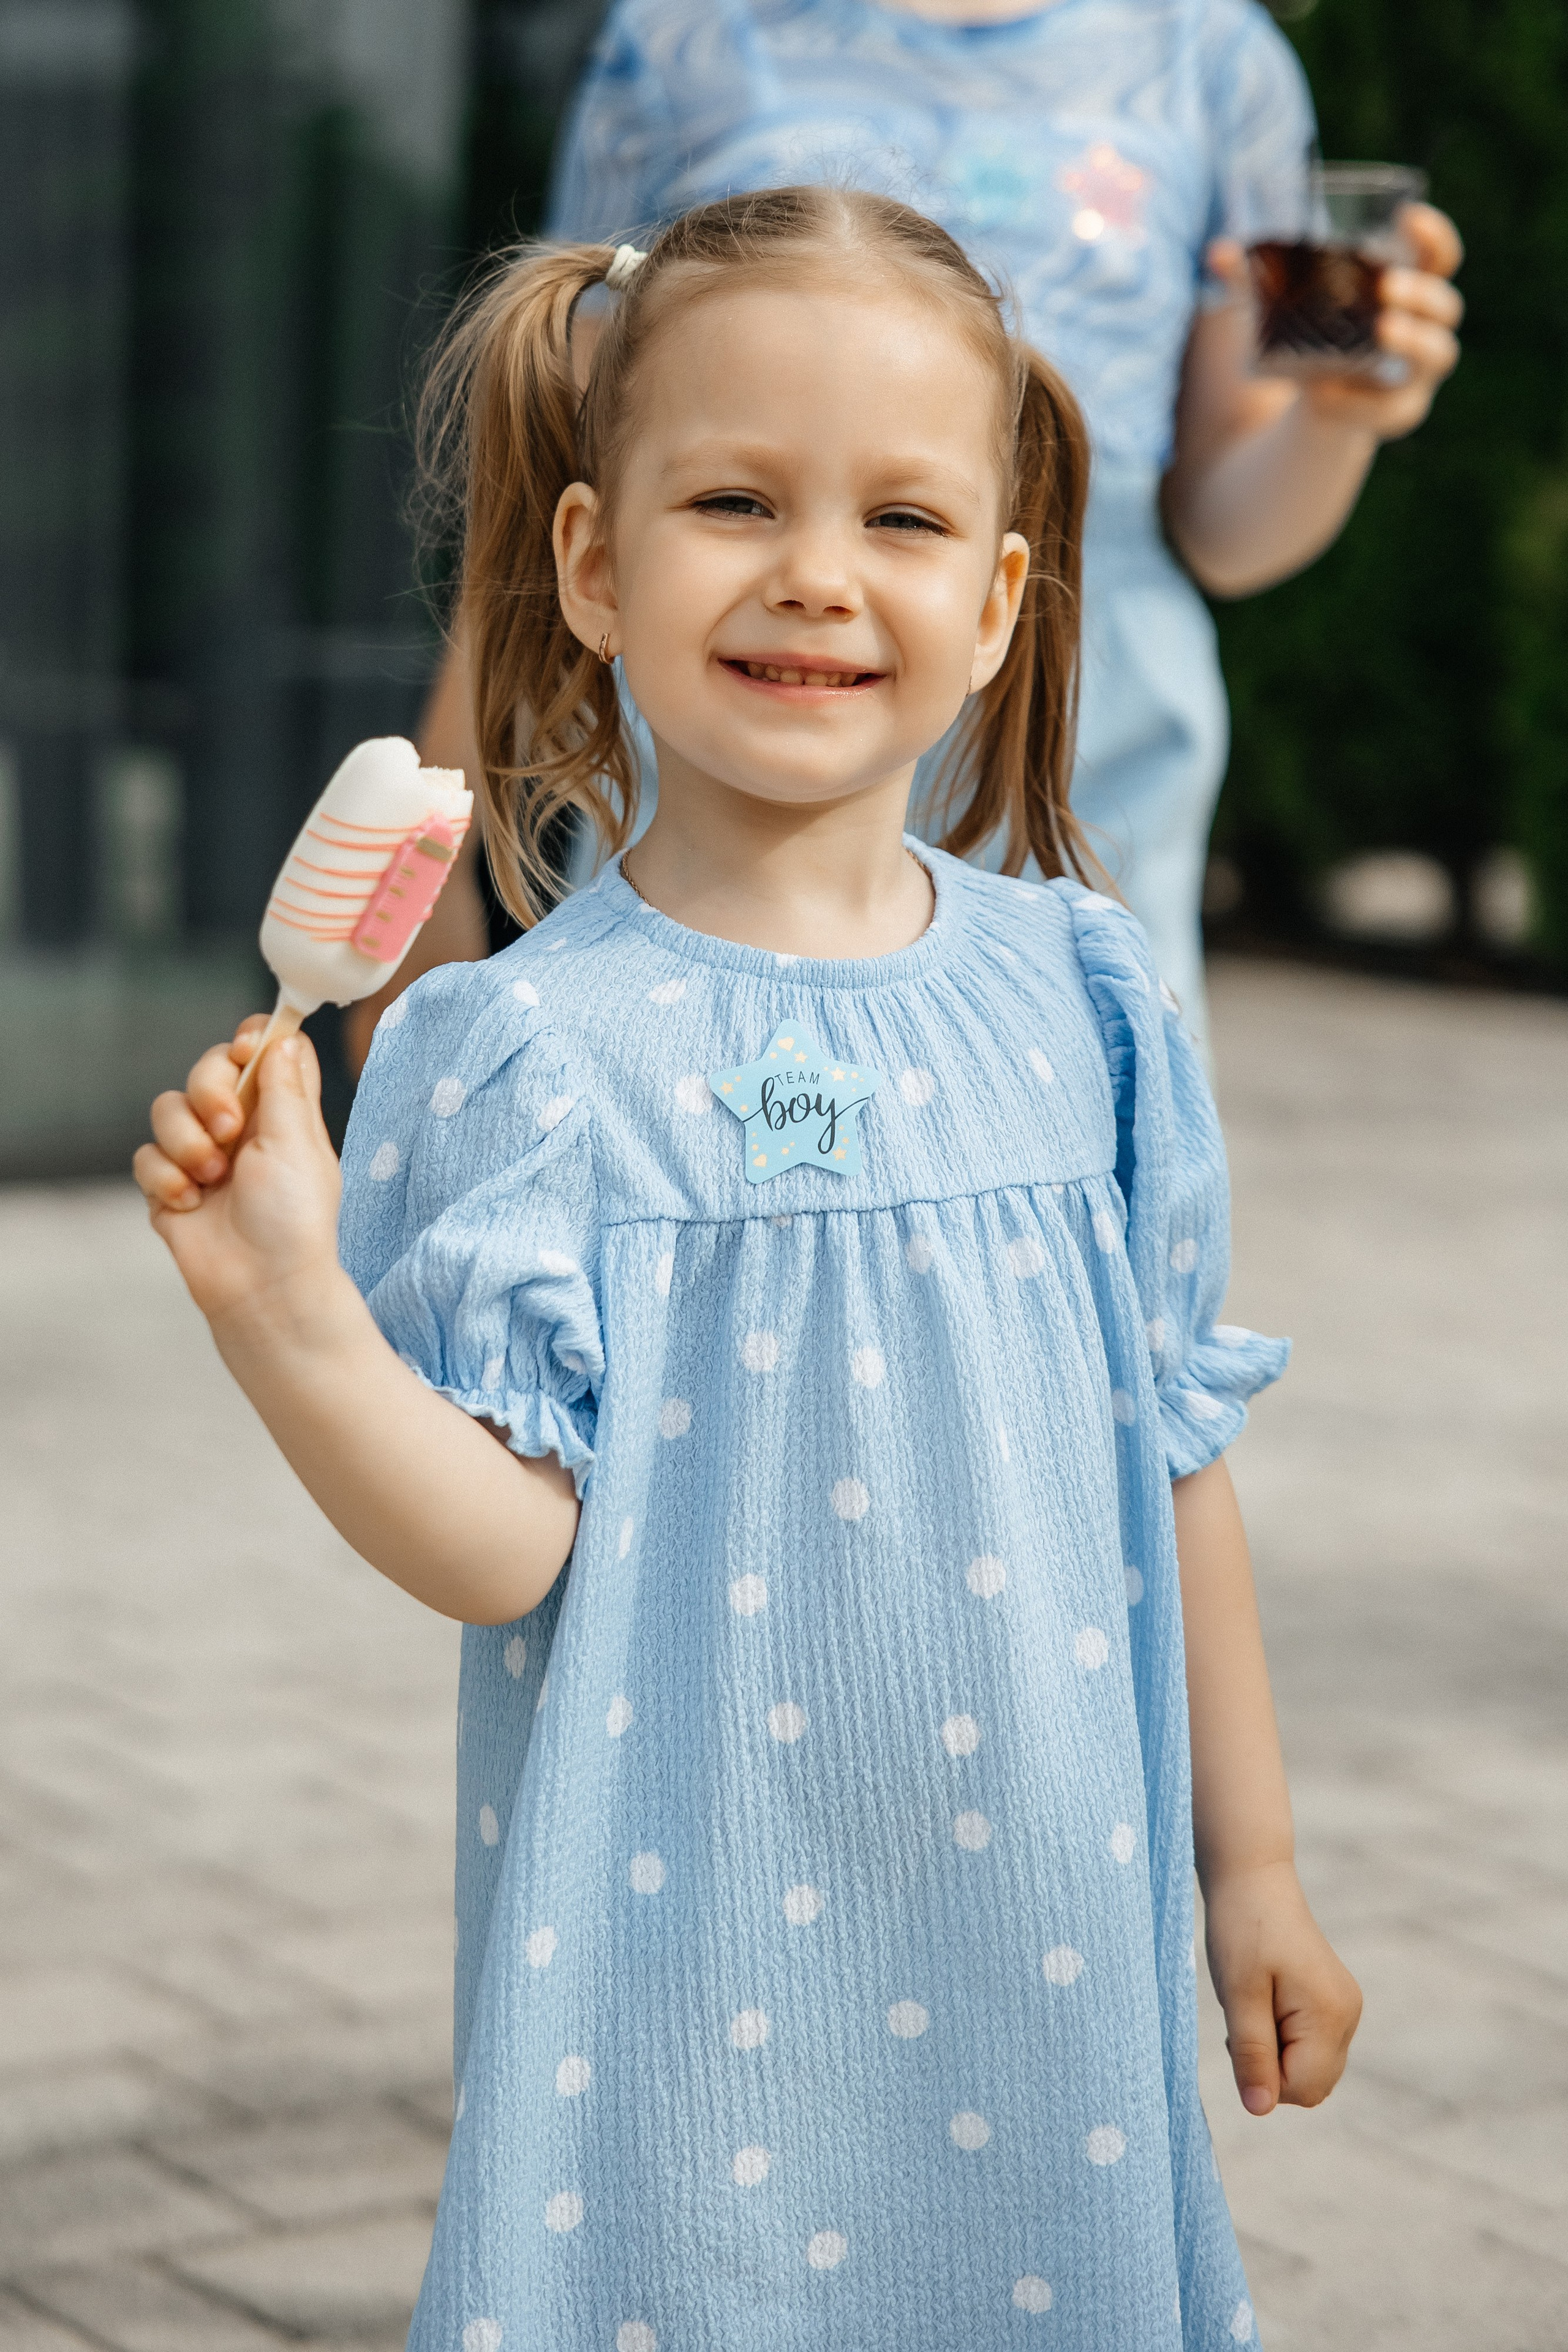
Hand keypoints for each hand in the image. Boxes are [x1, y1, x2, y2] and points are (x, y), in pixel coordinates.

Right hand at [134, 1019, 344, 1333]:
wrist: (262, 1286)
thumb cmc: (293, 1219)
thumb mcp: (298, 1144)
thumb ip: (285, 1087)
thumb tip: (283, 1037)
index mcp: (282, 1112)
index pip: (265, 1052)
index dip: (252, 1040)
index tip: (246, 1049)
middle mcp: (242, 1127)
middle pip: (208, 1068)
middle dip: (210, 1091)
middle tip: (229, 1130)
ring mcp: (202, 1155)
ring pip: (167, 1109)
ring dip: (187, 1142)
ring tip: (212, 1179)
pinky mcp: (169, 1184)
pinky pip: (146, 1156)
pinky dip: (166, 1178)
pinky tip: (191, 1204)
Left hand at [1203, 1859, 1361, 2114]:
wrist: (1253, 1879)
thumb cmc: (1243, 1930)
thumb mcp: (1239, 1994)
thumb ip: (1252, 2053)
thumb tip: (1258, 2109)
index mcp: (1331, 2015)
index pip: (1302, 2089)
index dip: (1263, 2075)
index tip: (1240, 2032)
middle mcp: (1348, 2016)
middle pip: (1311, 2085)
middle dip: (1271, 2067)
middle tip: (1246, 2018)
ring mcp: (1344, 2008)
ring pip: (1309, 2068)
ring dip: (1275, 2052)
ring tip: (1254, 2005)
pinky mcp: (1332, 2002)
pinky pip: (1309, 2046)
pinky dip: (1282, 2038)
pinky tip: (1265, 2002)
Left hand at [1208, 202, 1463, 443]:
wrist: (1316, 397)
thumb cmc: (1311, 333)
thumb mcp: (1282, 305)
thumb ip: (1252, 279)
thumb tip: (1217, 251)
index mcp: (1406, 287)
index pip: (1439, 257)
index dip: (1433, 237)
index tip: (1408, 217)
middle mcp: (1424, 327)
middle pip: (1445, 305)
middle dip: (1421, 293)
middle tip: (1385, 286)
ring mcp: (1417, 372)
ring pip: (1438, 353)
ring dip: (1414, 339)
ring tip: (1382, 329)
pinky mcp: (1398, 412)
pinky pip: (1392, 409)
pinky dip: (1360, 403)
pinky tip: (1328, 394)